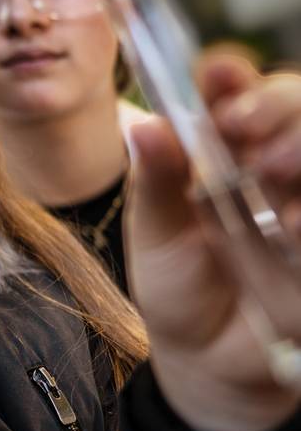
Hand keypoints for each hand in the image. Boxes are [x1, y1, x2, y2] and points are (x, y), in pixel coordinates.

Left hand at [125, 53, 300, 430]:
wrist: (209, 357)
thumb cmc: (179, 280)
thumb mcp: (156, 230)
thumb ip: (156, 180)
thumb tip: (145, 127)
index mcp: (222, 147)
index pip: (234, 92)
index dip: (231, 76)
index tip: (217, 73)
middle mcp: (272, 162)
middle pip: (295, 103)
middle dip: (275, 103)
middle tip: (241, 123)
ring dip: (300, 145)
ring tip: (267, 169)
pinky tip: (292, 229)